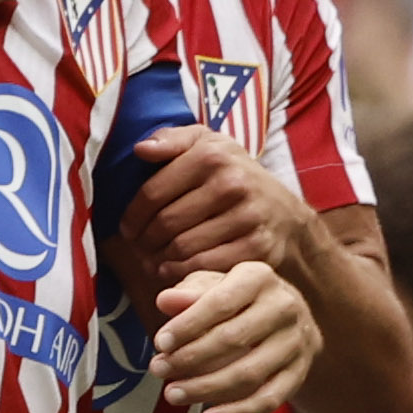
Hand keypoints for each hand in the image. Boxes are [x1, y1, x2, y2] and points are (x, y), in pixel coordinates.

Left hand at [122, 124, 315, 278]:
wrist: (286, 214)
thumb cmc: (235, 176)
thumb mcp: (208, 145)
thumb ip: (172, 140)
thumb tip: (140, 149)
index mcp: (212, 156)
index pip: (153, 193)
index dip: (133, 216)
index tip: (126, 229)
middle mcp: (232, 184)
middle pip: (166, 223)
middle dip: (144, 241)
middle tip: (137, 249)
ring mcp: (247, 218)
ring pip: (182, 247)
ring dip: (158, 259)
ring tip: (150, 260)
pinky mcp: (257, 248)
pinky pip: (205, 266)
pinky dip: (181, 272)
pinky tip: (172, 270)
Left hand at [147, 260, 319, 412]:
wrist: (287, 317)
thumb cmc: (236, 297)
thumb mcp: (212, 284)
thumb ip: (188, 292)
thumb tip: (164, 301)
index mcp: (258, 277)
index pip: (219, 303)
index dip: (187, 325)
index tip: (160, 343)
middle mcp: (284, 307)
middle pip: (233, 340)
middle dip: (190, 358)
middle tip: (158, 369)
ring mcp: (295, 343)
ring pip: (249, 374)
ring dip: (206, 389)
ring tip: (173, 394)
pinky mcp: (299, 374)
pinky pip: (269, 400)